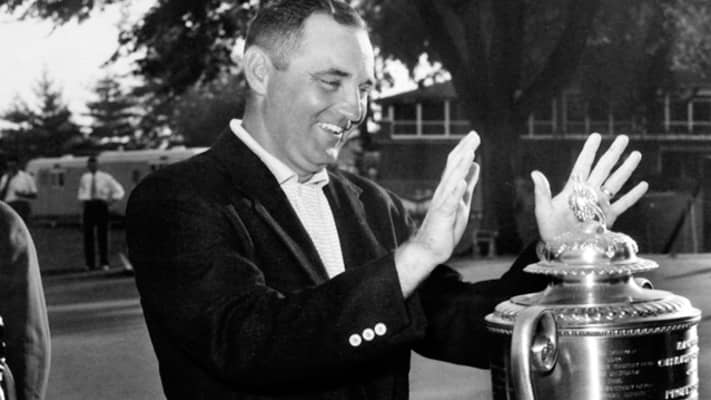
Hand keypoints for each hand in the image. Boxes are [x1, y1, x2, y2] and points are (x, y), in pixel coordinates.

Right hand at [410, 131, 480, 263]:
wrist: (428, 249)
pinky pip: (449, 202)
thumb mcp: (462, 201)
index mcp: (449, 188)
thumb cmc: (445, 226)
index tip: (474, 135)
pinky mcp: (442, 216)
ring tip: (470, 153)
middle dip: (464, 151)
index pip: (456, 164)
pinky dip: (455, 191)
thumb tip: (476, 165)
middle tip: (474, 135)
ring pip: (451, 181)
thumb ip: (468, 184)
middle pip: (453, 167)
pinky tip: (462, 182)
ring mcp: (441, 203)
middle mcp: (443, 191)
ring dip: (461, 166)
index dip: (465, 149)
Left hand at [531, 133, 648, 242]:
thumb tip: (534, 172)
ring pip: (616, 182)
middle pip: (604, 168)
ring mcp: (600, 205)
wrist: (562, 250)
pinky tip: (643, 184)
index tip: (596, 136)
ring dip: (626, 168)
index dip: (589, 151)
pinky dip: (633, 195)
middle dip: (613, 153)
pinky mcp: (609, 218)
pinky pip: (624, 204)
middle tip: (623, 138)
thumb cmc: (550, 231)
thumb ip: (542, 192)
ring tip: (636, 154)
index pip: (583, 165)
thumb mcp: (543, 211)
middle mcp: (589, 194)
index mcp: (574, 190)